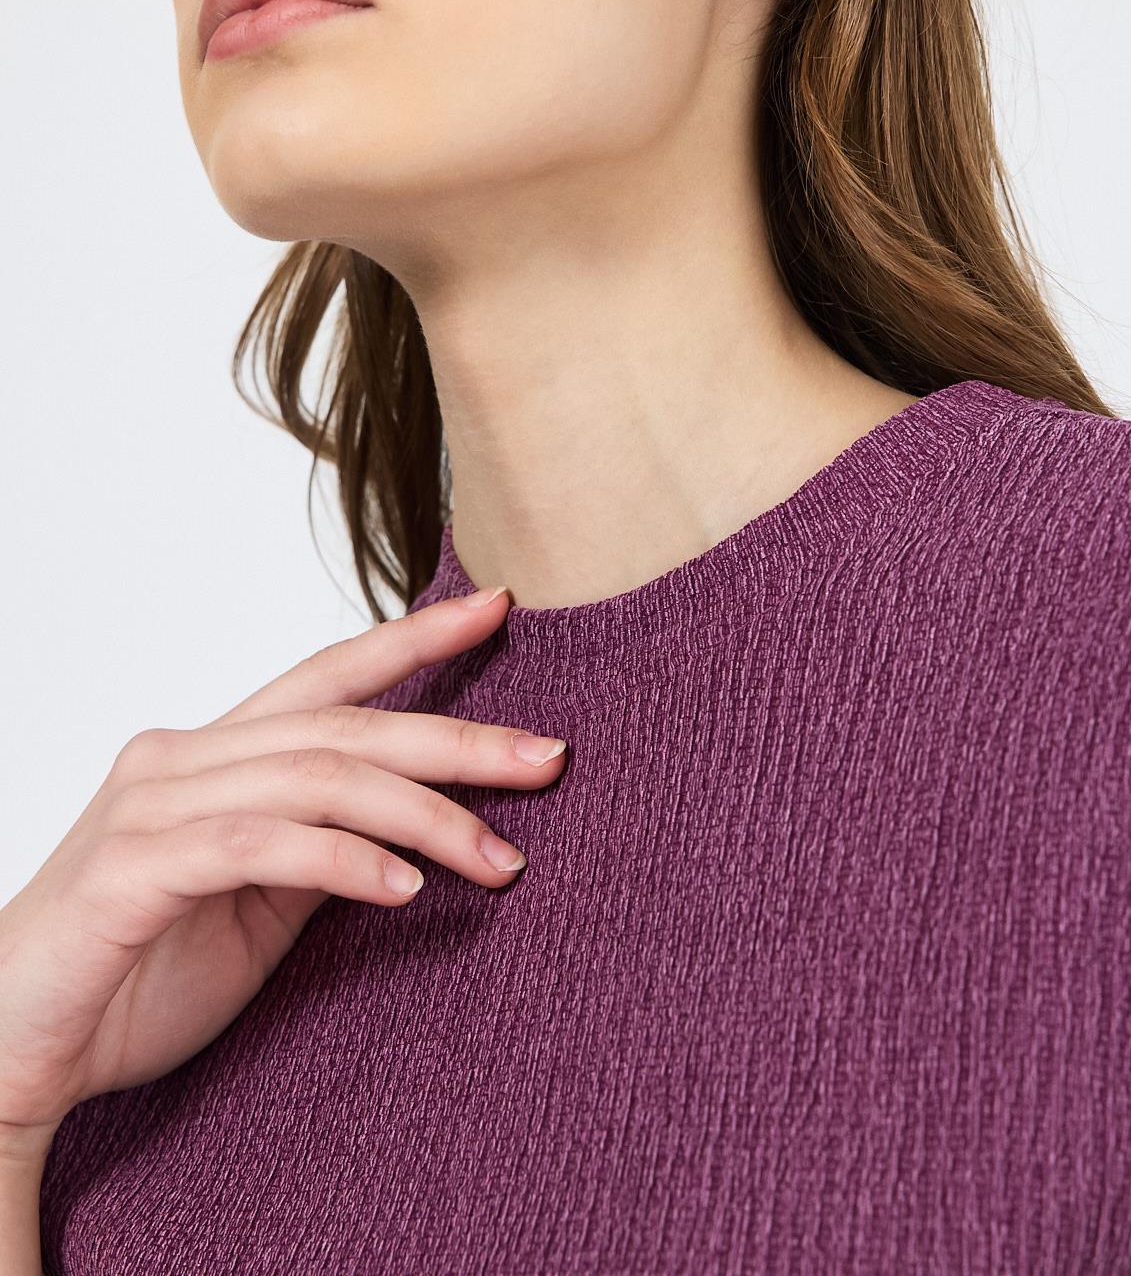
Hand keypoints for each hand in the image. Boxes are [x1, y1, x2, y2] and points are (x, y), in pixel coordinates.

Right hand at [0, 587, 565, 1160]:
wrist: (11, 1052)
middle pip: (343, 726)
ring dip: (421, 815)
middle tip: (549, 755)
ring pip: (315, 777)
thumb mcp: (254, 907)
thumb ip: (318, 848)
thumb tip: (411, 826)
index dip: (414, 636)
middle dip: (455, 737)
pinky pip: (258, 845)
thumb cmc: (131, 977)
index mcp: (211, 753)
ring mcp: (152, 806)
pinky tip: (403, 888)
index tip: (497, 606)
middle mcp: (181, 758)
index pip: (328, 677)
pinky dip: (341, 861)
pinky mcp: (134, 869)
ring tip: (497, 856)